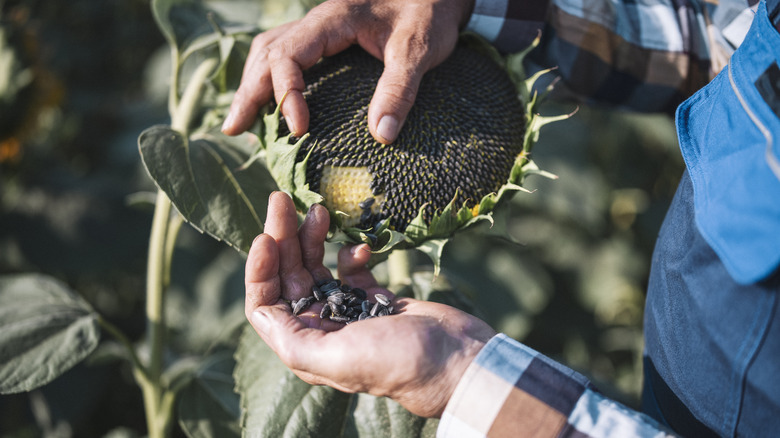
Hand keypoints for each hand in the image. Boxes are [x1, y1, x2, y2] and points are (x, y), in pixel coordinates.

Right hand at [222, 0, 474, 143]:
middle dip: (248, 91)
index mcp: (333, 19)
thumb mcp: (420, 48)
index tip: (299, 129)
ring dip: (253, 85)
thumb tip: (382, 136)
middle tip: (234, 128)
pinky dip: (271, 80)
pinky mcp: (328, 40)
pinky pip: (286, 56)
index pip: (288, 54)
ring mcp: (320, 30)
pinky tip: (269, 104)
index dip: (287, 93)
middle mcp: (318, 22)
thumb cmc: (430, 14)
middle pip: (266, 52)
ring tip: (241, 121)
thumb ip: (400, 88)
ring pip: (270, 51)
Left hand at [245, 192, 495, 416]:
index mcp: (307, 345)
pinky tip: (362, 246)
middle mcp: (322, 327)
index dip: (260, 270)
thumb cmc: (399, 363)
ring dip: (312, 237)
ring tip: (318, 208)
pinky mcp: (375, 298)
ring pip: (316, 267)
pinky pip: (350, 268)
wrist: (458, 361)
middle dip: (282, 238)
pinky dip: (351, 252)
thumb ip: (294, 340)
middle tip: (282, 198)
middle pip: (289, 276)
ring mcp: (348, 311)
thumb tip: (260, 313)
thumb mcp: (338, 359)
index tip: (266, 236)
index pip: (266, 302)